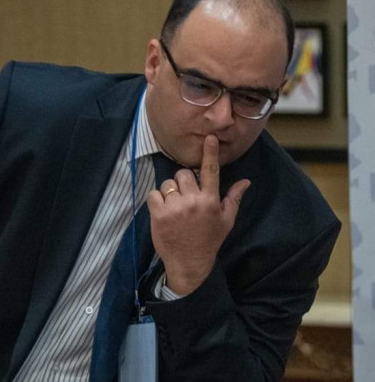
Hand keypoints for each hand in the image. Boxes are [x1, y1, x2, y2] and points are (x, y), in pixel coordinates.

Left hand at [148, 135, 250, 294]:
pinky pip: (154, 193)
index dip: (210, 153)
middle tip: (185, 198)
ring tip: (175, 207)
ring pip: (168, 183)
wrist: (189, 263)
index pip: (210, 171)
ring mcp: (175, 207)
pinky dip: (157, 200)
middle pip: (183, 174)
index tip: (209, 137)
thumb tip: (246, 181)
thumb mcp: (226, 220)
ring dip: (170, 192)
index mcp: (211, 200)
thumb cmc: (209, 240)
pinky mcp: (158, 214)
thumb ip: (234, 198)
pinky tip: (164, 212)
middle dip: (183, 182)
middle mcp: (193, 201)